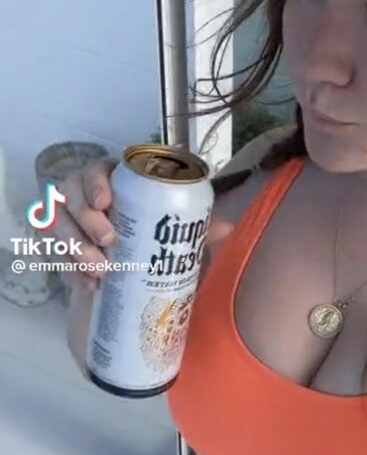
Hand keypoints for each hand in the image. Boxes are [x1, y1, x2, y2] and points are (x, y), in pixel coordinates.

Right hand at [56, 153, 233, 293]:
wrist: (130, 276)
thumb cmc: (155, 242)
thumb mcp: (176, 233)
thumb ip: (197, 227)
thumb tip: (226, 227)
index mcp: (113, 181)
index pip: (95, 169)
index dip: (95, 182)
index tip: (105, 203)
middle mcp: (83, 194)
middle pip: (69, 194)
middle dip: (85, 219)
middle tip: (108, 242)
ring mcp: (65, 219)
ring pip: (56, 224)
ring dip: (75, 248)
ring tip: (101, 272)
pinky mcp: (55, 246)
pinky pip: (51, 253)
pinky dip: (68, 270)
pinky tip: (88, 285)